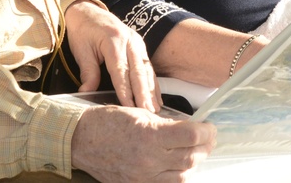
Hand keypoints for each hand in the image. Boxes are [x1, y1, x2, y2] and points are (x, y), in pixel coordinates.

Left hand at [64, 0, 159, 110]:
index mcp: (113, 40)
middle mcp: (130, 40)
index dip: (125, 90)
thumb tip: (86, 93)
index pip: (120, 70)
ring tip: (155, 109)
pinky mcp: (140, 47)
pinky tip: (157, 98)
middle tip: (148, 112)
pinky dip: (153, 84)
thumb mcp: (81, 50)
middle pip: (138, 71)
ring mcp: (137, 43)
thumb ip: (88, 72)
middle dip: (144, 93)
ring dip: (152, 91)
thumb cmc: (83, 31)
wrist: (88, 12)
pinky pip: (148, 67)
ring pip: (147, 70)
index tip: (129, 106)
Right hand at [71, 106, 214, 182]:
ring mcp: (142, 177)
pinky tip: (179, 166)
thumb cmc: (107, 122)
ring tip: (194, 152)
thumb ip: (166, 123)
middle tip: (207, 138)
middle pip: (191, 157)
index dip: (206, 131)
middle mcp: (148, 160)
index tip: (209, 127)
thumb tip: (190, 128)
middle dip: (204, 146)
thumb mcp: (140, 114)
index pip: (191, 136)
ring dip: (193, 163)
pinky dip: (178, 176)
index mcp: (149, 135)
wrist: (81, 140)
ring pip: (183, 175)